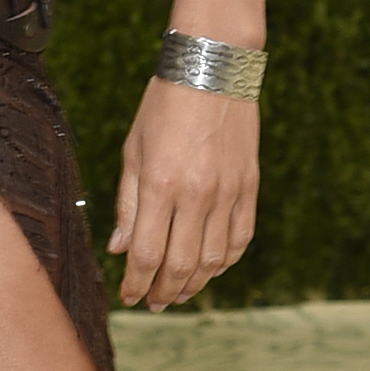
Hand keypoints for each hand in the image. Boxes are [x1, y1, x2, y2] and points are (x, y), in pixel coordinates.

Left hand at [109, 77, 258, 309]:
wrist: (212, 68)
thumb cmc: (164, 105)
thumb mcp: (133, 150)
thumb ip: (128, 203)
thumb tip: (119, 249)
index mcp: (160, 186)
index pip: (146, 255)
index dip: (136, 284)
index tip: (128, 297)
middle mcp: (196, 196)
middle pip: (180, 266)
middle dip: (163, 292)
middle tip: (153, 303)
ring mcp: (228, 193)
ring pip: (214, 260)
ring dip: (194, 284)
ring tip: (178, 292)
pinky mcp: (249, 187)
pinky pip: (240, 239)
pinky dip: (226, 262)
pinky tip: (211, 269)